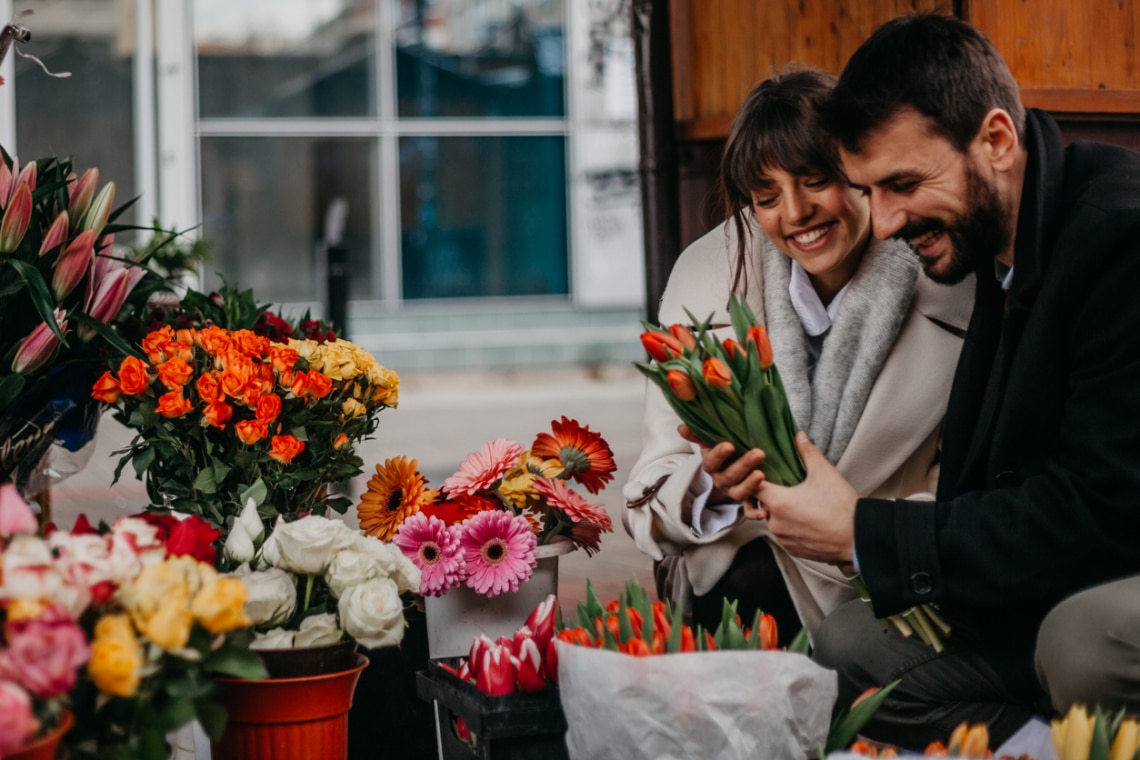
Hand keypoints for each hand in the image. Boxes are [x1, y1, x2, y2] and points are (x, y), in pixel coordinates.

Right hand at [678, 424, 766, 506]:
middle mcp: (720, 480)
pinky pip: (749, 510)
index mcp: (711, 466)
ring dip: (750, 485)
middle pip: (729, 476)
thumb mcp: (709, 443)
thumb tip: (681, 428)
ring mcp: (733, 491)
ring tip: (762, 474)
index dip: (719, 455)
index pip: (711, 461)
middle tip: (758, 453)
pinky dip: (756, 513)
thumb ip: (697, 434)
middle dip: (743, 464)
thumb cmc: (722, 453)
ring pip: (739, 492)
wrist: (729, 471)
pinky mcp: (746, 500)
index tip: (729, 445)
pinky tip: (765, 513)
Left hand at [755, 432, 857, 563]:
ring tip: (800, 505)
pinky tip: (806, 521)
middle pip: (762, 505)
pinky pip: (785, 537)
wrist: (859, 537)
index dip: (756, 479)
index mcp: (778, 502)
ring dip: (781, 514)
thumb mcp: (824, 472)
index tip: (764, 474)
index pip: (752, 487)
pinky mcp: (794, 551)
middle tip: (787, 489)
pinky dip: (791, 528)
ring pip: (774, 522)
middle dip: (772, 497)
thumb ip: (807, 452)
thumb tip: (799, 436)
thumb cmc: (841, 505)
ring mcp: (784, 539)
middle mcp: (775, 523)